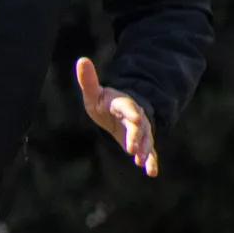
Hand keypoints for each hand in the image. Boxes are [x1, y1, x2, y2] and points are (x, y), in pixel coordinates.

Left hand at [75, 58, 157, 176]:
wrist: (120, 113)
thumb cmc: (105, 102)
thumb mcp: (94, 93)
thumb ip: (88, 80)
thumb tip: (81, 60)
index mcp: (122, 103)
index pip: (128, 106)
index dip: (131, 112)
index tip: (134, 118)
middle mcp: (135, 116)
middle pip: (139, 126)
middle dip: (137, 136)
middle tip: (133, 148)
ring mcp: (141, 130)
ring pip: (146, 139)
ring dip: (144, 149)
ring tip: (141, 160)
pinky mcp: (142, 142)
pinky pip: (150, 152)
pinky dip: (151, 162)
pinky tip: (152, 172)